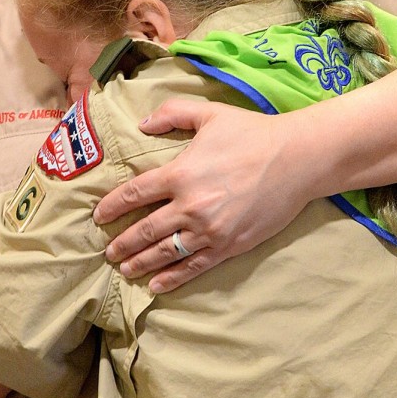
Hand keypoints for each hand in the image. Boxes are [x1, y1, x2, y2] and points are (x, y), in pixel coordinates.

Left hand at [93, 99, 312, 292]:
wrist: (297, 159)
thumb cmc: (253, 133)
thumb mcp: (210, 113)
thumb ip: (173, 113)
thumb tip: (143, 123)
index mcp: (181, 173)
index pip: (135, 193)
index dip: (112, 206)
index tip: (99, 215)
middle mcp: (190, 206)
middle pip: (145, 230)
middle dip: (122, 242)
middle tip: (108, 251)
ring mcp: (210, 230)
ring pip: (165, 252)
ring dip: (141, 263)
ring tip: (125, 269)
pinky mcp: (229, 245)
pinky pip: (194, 266)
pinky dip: (172, 278)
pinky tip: (156, 284)